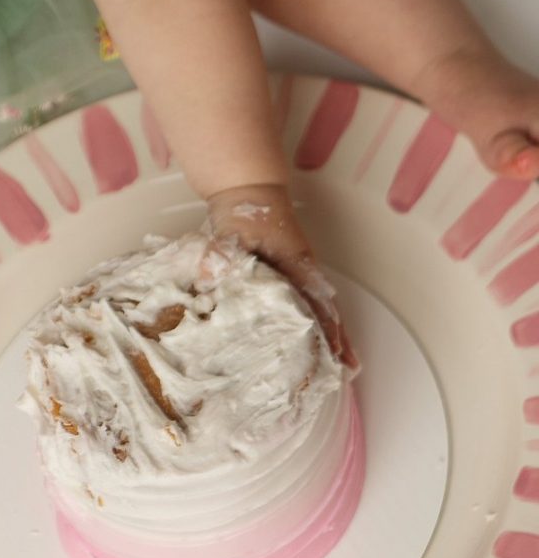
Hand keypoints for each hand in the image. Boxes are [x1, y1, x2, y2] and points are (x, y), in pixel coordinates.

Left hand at [203, 182, 359, 374]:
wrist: (247, 188)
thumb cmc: (244, 210)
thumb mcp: (232, 231)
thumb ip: (221, 254)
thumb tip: (208, 277)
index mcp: (296, 262)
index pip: (317, 300)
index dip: (328, 328)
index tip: (337, 352)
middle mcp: (304, 268)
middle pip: (327, 307)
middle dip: (339, 338)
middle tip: (349, 369)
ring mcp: (299, 269)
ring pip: (320, 305)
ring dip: (331, 330)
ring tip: (339, 362)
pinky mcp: (289, 270)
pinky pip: (307, 298)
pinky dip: (316, 318)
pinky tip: (312, 335)